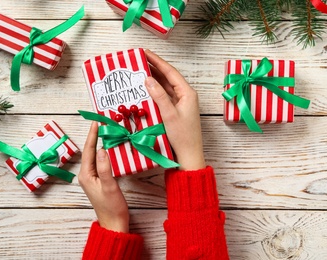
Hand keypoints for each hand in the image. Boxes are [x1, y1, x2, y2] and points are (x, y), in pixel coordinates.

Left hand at [78, 122, 128, 232]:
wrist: (114, 223)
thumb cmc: (112, 207)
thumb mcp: (109, 186)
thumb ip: (104, 168)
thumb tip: (102, 149)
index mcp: (86, 175)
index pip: (88, 150)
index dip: (92, 135)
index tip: (96, 122)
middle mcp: (86, 175)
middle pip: (90, 151)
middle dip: (95, 136)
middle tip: (101, 123)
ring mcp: (92, 178)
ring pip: (95, 156)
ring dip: (99, 143)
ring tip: (105, 131)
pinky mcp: (98, 180)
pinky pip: (100, 162)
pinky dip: (104, 153)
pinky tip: (109, 148)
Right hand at [144, 49, 205, 170]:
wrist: (188, 155)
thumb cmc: (182, 136)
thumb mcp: (169, 115)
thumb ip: (159, 96)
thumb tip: (148, 79)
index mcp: (187, 93)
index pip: (170, 72)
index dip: (157, 61)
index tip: (145, 52)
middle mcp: (185, 96)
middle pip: (167, 78)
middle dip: (154, 68)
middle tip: (139, 60)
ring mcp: (180, 104)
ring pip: (165, 87)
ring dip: (153, 80)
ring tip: (138, 71)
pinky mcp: (175, 111)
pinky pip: (163, 97)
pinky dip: (154, 92)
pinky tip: (144, 89)